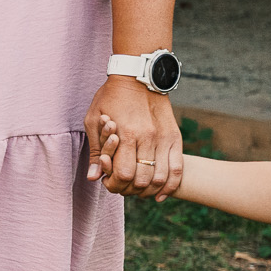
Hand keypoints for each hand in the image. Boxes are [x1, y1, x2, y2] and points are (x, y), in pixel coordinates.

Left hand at [84, 76, 181, 199]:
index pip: (124, 174)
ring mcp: (164, 138)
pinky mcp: (175, 137)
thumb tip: (93, 176)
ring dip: (150, 190)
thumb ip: (96, 150)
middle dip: (131, 190)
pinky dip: (171, 184)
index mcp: (126, 135)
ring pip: (162, 176)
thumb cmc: (110, 97)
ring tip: (139, 192)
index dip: (115, 184)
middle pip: (143, 179)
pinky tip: (161, 193)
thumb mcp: (93, 120)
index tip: (109, 183)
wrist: (137, 76)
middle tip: (123, 188)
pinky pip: (178, 167)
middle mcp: (148, 138)